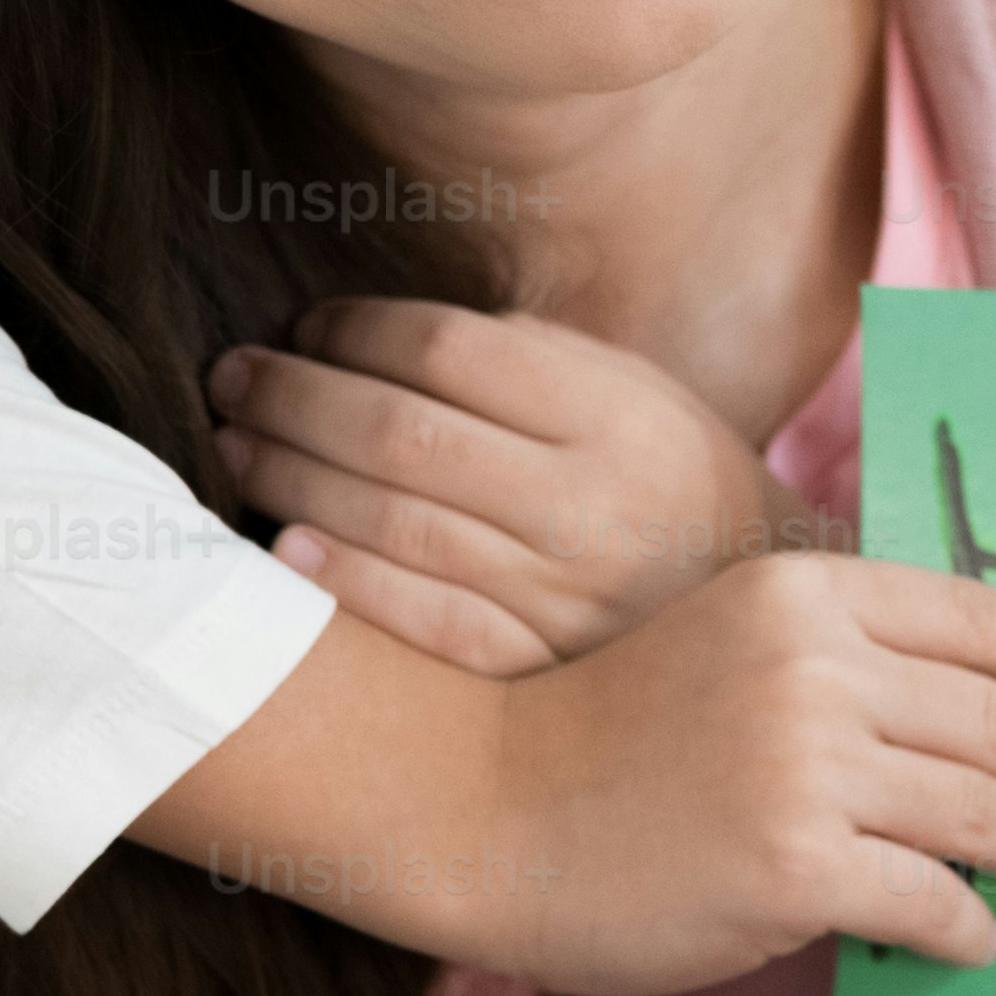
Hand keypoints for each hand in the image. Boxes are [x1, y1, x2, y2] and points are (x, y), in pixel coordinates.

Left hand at [213, 303, 786, 673]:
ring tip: (238, 446)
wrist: (761, 609)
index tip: (305, 326)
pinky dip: (347, 583)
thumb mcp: (635, 391)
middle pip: (403, 433)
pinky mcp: (542, 668)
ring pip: (398, 523)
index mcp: (615, 413)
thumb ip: (529, 354)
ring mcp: (566, 594)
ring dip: (294, 477)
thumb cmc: (670, 480)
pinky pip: (426, 621)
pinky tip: (287, 548)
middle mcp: (592, 502)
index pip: (449, 350)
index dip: (354, 330)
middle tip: (234, 377)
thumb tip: (378, 333)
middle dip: (295, 397)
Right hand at [478, 550, 995, 989]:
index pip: (971, 615)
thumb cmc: (609, 735)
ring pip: (981, 812)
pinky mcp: (794, 866)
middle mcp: (815, 667)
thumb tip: (969, 709)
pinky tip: (984, 941)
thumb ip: (833, 654)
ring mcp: (806, 767)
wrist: (487, 807)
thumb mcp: (726, 642)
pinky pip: (925, 901)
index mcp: (804, 595)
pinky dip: (968, 927)